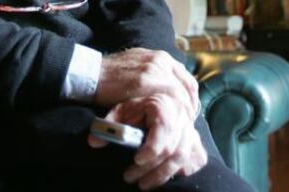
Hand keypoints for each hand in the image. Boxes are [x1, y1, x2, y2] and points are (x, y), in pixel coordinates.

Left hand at [88, 94, 207, 189]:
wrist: (155, 107)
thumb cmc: (136, 111)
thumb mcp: (120, 112)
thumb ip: (108, 126)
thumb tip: (93, 141)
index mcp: (163, 105)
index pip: (164, 128)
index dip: (152, 147)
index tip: (137, 160)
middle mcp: (182, 117)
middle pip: (173, 148)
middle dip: (151, 168)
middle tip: (130, 177)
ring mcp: (191, 130)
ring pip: (182, 158)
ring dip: (162, 175)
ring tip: (143, 185)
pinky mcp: (196, 142)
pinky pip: (195, 161)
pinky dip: (182, 172)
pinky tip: (165, 178)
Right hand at [94, 48, 198, 117]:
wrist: (90, 73)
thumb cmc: (111, 73)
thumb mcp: (138, 64)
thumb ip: (155, 72)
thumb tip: (167, 89)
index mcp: (161, 57)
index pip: (186, 79)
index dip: (191, 98)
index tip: (189, 112)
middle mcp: (161, 60)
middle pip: (187, 88)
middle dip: (190, 107)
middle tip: (187, 123)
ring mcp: (154, 70)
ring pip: (180, 95)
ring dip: (183, 113)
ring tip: (179, 127)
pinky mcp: (144, 82)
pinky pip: (166, 100)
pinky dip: (171, 113)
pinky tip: (168, 124)